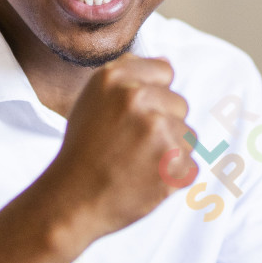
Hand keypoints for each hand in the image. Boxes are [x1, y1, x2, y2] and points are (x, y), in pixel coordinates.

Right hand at [30, 54, 187, 248]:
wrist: (72, 200)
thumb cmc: (84, 150)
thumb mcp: (93, 99)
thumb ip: (128, 75)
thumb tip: (166, 62)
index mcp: (115, 77)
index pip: (165, 71)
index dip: (153, 95)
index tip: (132, 117)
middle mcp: (136, 98)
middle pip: (179, 104)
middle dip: (163, 125)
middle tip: (130, 146)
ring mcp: (157, 130)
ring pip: (188, 136)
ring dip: (169, 152)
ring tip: (135, 164)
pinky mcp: (173, 163)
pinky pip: (190, 165)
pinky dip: (173, 177)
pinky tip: (144, 180)